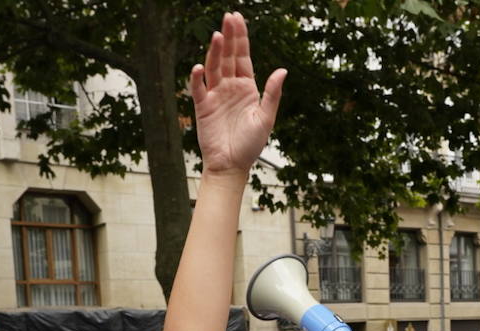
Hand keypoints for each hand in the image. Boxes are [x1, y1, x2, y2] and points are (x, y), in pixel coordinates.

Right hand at [191, 13, 284, 177]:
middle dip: (229, 37)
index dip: (241, 38)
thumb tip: (282, 70)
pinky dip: (198, 78)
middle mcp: (230, 87)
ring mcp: (216, 96)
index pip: (243, 57)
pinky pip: (199, 88)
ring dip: (215, 52)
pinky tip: (200, 67)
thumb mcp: (266, 118)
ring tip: (218, 35)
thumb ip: (272, 94)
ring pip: (214, 68)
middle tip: (229, 17)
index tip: (238, 19)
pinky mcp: (203, 107)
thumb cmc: (250, 145)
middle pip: (229, 57)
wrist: (232, 165)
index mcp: (247, 88)